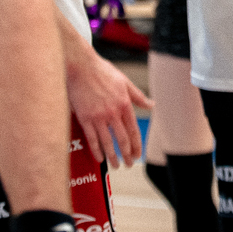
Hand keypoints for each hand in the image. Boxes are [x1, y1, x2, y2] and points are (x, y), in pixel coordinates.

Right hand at [66, 47, 153, 166]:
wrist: (81, 65)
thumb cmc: (102, 71)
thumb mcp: (124, 81)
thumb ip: (138, 96)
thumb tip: (151, 105)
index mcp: (124, 103)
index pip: (133, 129)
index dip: (136, 144)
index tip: (138, 154)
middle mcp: (113, 112)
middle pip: (122, 139)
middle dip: (127, 154)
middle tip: (129, 164)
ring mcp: (98, 116)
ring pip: (108, 142)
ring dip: (113, 157)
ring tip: (116, 166)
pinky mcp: (85, 118)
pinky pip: (92, 139)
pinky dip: (97, 150)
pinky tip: (100, 158)